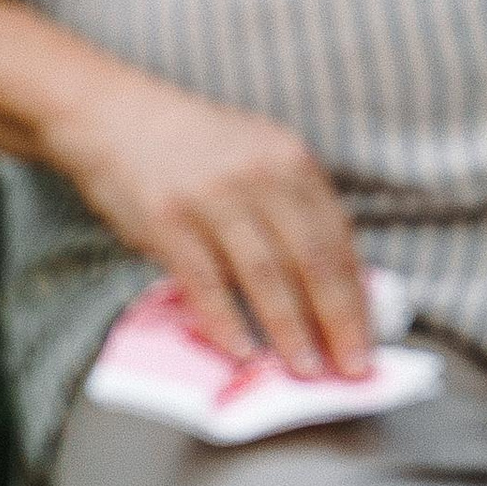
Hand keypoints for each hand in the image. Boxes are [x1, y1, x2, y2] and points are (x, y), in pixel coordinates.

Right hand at [45, 66, 370, 377]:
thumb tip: (335, 280)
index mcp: (292, 161)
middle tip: (352, 367)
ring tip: (305, 368)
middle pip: (311, 259)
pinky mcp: (167, 221)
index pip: (338, 238)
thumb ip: (295, 206)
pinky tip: (243, 351)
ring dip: (289, 328)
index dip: (357, 292)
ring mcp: (212, 199)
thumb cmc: (199, 147)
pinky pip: (204, 282)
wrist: (117, 117)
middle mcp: (259, 177)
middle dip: (337, 319)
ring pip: (264, 276)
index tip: (369, 336)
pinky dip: (226, 321)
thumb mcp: (261, 155)